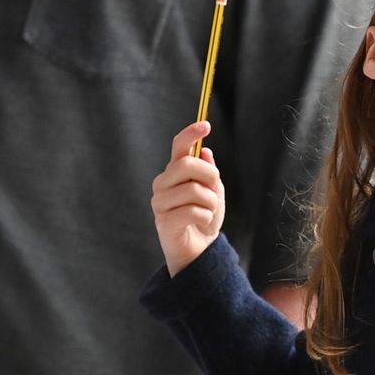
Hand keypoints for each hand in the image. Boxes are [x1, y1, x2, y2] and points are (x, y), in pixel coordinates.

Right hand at [151, 121, 225, 275]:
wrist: (198, 249)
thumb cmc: (204, 217)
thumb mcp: (213, 191)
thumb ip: (208, 172)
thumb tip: (205, 152)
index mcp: (174, 172)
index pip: (178, 147)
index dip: (190, 134)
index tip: (206, 125)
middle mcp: (162, 184)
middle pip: (186, 165)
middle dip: (209, 175)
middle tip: (214, 188)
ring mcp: (160, 202)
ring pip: (194, 190)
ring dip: (211, 202)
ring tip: (208, 211)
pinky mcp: (163, 222)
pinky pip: (194, 211)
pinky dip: (206, 217)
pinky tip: (202, 223)